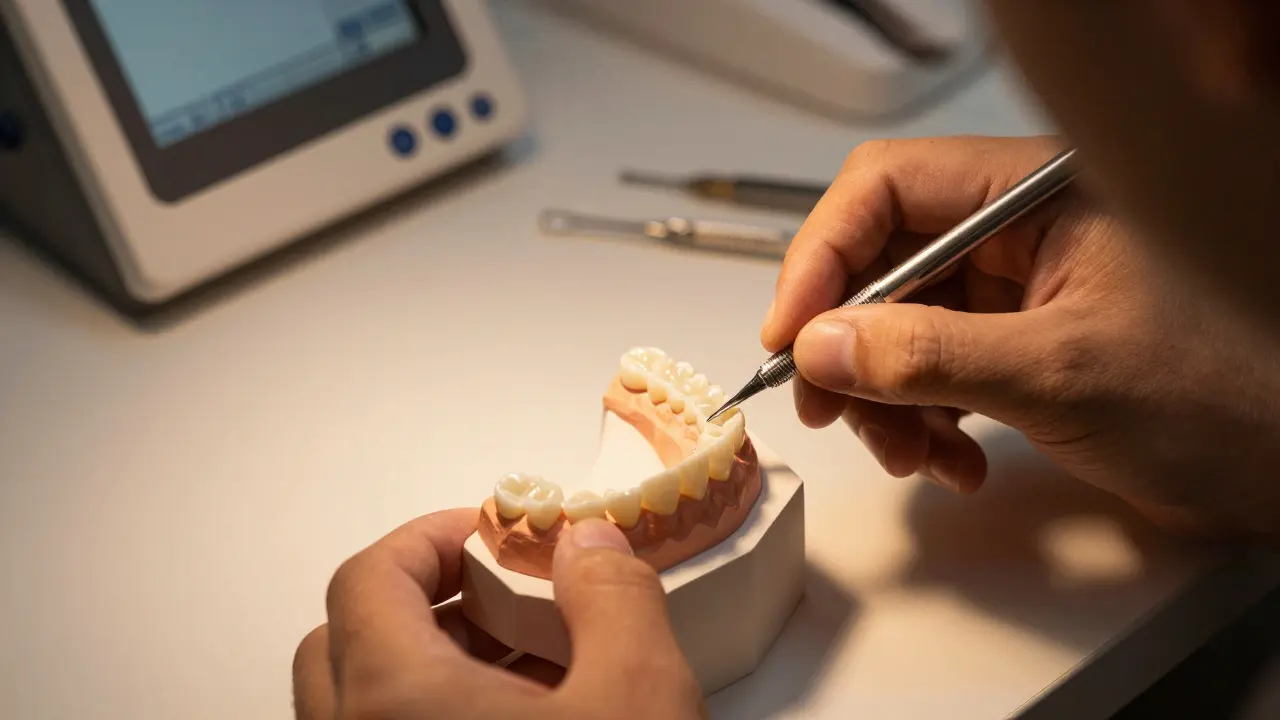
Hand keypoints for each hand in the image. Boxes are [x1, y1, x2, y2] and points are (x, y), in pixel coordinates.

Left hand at [293, 509, 704, 718]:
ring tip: (528, 663)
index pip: (368, 579)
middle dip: (428, 600)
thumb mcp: (637, 695)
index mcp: (395, 702)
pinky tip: (525, 716)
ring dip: (433, 663)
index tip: (492, 533)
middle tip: (502, 593)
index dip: (432, 538)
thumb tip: (590, 545)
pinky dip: (436, 714)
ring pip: (364, 703)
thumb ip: (613, 599)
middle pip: (347, 640)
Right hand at [763, 135, 1279, 537]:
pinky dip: (920, 422)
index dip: (824, 255)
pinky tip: (951, 460)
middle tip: (826, 407)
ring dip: (882, 399)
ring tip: (911, 455)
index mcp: (1035, 192)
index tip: (792, 331)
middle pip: (879, 263)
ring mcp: (1010, 292)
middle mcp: (1014, 231)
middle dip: (848, 345)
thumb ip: (930, 356)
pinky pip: (926, 372)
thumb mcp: (1059, 371)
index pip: (889, 188)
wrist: (1278, 464)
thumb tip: (822, 346)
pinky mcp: (1009, 347)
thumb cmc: (1217, 394)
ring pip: (893, 327)